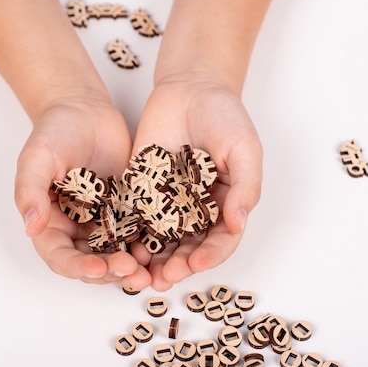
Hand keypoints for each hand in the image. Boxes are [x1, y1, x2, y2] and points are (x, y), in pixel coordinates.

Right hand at [14, 97, 151, 288]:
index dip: (77, 266)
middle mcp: (77, 228)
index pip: (60, 256)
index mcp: (50, 223)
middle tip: (130, 270)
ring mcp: (105, 221)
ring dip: (132, 266)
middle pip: (92, 261)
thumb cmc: (54, 131)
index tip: (97, 267)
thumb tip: (31, 227)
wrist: (85, 110)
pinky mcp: (129, 210)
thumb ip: (29, 191)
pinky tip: (164, 246)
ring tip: (149, 270)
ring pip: (117, 252)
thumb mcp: (37, 158)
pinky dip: (149, 243)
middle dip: (110, 271)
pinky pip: (139, 231)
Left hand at [131, 75, 262, 290]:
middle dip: (178, 264)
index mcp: (225, 204)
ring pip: (160, 238)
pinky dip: (130, 233)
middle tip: (165, 278)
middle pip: (188, 246)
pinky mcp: (142, 189)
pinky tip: (121, 246)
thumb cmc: (225, 116)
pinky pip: (135, 215)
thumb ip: (246, 186)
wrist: (190, 88)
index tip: (197, 264)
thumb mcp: (245, 149)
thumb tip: (239, 223)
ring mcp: (168, 201)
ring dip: (152, 258)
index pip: (221, 239)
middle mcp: (197, 209)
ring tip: (141, 275)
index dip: (211, 255)